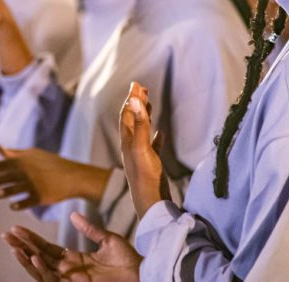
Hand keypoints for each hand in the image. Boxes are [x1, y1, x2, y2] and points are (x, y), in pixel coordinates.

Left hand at [0, 147, 110, 209]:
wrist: (72, 176)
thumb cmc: (50, 164)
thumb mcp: (33, 154)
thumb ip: (14, 153)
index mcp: (24, 161)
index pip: (1, 164)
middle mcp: (28, 171)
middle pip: (6, 176)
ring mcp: (35, 184)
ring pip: (16, 188)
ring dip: (5, 192)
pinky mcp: (42, 196)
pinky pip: (28, 201)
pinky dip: (20, 204)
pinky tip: (12, 206)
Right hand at [3, 212, 140, 280]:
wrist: (143, 275)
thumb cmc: (129, 261)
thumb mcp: (108, 240)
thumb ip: (89, 229)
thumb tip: (72, 215)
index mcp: (75, 260)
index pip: (47, 248)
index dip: (31, 239)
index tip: (17, 227)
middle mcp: (69, 272)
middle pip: (38, 258)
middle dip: (22, 247)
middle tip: (6, 235)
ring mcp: (71, 281)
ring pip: (41, 271)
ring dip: (26, 258)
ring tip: (14, 246)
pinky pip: (52, 280)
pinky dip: (41, 269)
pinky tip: (33, 256)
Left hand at [120, 82, 167, 218]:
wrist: (151, 206)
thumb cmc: (146, 178)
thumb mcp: (142, 149)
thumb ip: (139, 125)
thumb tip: (134, 100)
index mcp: (127, 141)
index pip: (127, 114)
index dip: (132, 98)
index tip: (136, 83)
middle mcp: (131, 147)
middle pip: (131, 119)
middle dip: (136, 103)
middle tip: (142, 88)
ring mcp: (140, 156)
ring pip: (140, 131)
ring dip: (144, 116)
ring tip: (149, 103)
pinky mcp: (150, 166)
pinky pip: (151, 146)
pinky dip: (155, 136)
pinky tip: (161, 133)